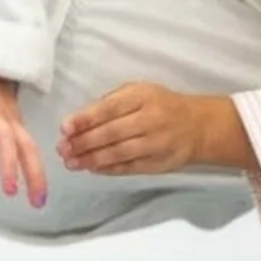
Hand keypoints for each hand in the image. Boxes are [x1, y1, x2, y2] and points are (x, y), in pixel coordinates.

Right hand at [0, 74, 47, 207]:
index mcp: (10, 119)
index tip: (41, 201)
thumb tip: (14, 159)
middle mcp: (3, 113)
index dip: (37, 174)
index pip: (29, 149)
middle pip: (23, 145)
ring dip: (8, 160)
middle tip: (36, 201)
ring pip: (1, 132)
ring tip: (9, 187)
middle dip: (32, 173)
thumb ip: (5, 131)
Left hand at [57, 82, 221, 175]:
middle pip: (112, 132)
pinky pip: (129, 167)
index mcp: (144, 96)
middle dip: (84, 142)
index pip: (110, 108)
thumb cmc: (161, 105)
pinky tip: (92, 168)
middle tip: (62, 149)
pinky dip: (108, 169)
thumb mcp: (141, 91)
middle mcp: (151, 119)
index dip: (86, 119)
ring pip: (119, 153)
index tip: (65, 128)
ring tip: (71, 162)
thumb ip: (114, 100)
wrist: (197, 126)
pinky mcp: (159, 163)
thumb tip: (82, 119)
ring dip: (92, 159)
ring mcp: (156, 143)